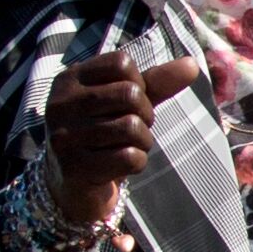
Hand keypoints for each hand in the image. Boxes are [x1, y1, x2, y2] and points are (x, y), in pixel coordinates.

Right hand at [31, 47, 203, 241]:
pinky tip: (120, 167)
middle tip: (132, 130)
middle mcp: (60, 104)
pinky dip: (137, 163)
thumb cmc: (103, 137)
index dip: (139, 84)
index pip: (122, 63)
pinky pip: (129, 157)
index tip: (127, 104)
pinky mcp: (74, 168)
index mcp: (69, 80)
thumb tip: (192, 64)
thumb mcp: (126, 104)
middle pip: (130, 94)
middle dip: (145, 115)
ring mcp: (64, 136)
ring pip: (131, 127)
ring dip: (143, 142)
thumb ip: (156, 82)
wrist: (73, 188)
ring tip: (126, 147)